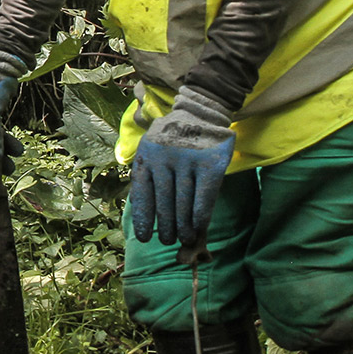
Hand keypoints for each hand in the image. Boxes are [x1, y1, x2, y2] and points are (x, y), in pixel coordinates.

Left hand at [129, 86, 235, 247]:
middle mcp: (165, 159)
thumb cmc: (173, 138)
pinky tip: (198, 227)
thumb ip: (147, 174)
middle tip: (168, 241)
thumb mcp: (152, 148)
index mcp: (147, 156)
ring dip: (183, 226)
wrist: (202, 112)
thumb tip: (142, 211)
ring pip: (184, 202)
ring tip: (184, 239)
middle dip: (165, 226)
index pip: (142, 193)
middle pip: (164, 202)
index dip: (143, 218)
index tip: (144, 238)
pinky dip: (200, 214)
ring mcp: (188, 160)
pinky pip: (204, 195)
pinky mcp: (210, 163)